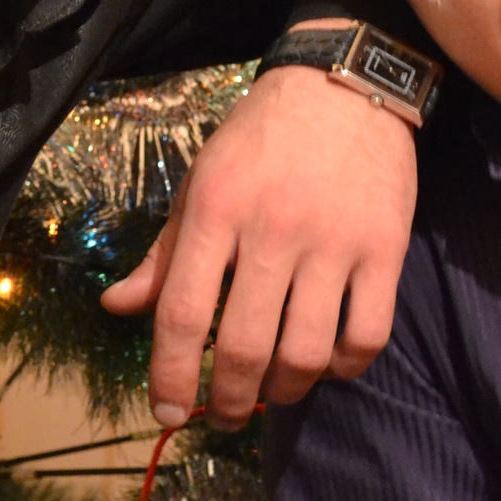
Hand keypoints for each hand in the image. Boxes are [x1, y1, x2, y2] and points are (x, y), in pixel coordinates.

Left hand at [101, 54, 417, 430]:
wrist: (345, 85)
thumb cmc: (261, 139)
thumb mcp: (201, 181)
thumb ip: (164, 251)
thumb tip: (116, 306)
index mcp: (215, 210)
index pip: (179, 312)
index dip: (169, 376)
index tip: (169, 415)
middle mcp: (272, 229)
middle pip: (241, 346)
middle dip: (227, 400)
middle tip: (224, 416)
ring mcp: (333, 242)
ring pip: (305, 353)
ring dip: (283, 391)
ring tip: (273, 391)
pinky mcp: (384, 249)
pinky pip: (366, 336)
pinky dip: (343, 367)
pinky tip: (327, 363)